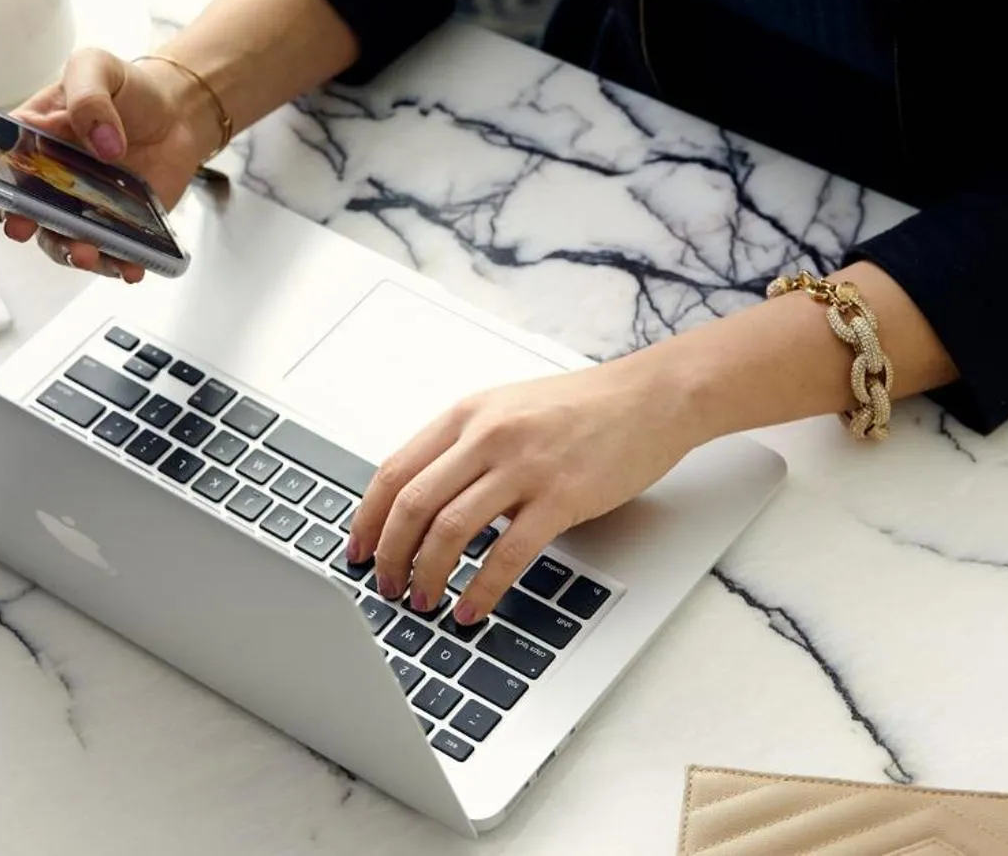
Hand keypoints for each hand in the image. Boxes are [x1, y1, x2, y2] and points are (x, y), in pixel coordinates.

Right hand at [0, 48, 218, 281]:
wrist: (177, 110)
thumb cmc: (126, 88)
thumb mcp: (98, 68)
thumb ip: (89, 97)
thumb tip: (101, 141)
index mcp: (33, 140)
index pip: (3, 170)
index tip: (5, 202)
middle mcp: (52, 180)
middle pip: (31, 214)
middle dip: (31, 228)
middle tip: (34, 229)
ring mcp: (84, 206)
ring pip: (67, 240)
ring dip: (73, 253)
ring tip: (88, 253)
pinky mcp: (119, 224)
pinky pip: (113, 251)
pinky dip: (121, 263)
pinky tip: (131, 267)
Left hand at [346, 354, 705, 625]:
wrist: (649, 398)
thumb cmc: (580, 406)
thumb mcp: (505, 409)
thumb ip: (462, 445)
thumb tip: (419, 500)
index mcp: (465, 414)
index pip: (394, 470)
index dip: (368, 518)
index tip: (358, 550)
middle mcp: (486, 436)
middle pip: (412, 504)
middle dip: (390, 556)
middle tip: (387, 586)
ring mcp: (523, 466)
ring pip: (450, 530)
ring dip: (428, 575)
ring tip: (423, 601)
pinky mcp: (560, 497)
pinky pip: (506, 554)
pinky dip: (481, 590)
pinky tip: (471, 609)